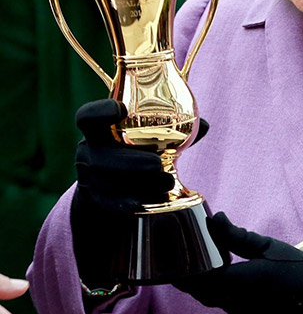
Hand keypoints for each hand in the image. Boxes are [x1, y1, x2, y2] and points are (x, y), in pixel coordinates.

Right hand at [72, 99, 174, 287]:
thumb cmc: (136, 150)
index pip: (87, 116)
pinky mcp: (95, 199)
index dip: (99, 112)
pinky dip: (124, 203)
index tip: (119, 109)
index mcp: (98, 129)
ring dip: (137, 183)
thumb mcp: (149, 138)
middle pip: (99, 156)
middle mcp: (88, 151)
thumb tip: (204, 124)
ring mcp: (88, 177)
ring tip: (166, 183)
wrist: (114, 184)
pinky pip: (107, 203)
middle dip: (129, 161)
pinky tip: (141, 203)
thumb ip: (175, 130)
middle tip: (157, 164)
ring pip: (105, 181)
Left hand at [173, 212, 302, 313]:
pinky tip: (248, 285)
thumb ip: (236, 236)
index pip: (194, 279)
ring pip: (220, 302)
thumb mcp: (270, 248)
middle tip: (190, 258)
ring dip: (216, 287)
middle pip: (204, 292)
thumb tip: (214, 219)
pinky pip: (236, 312)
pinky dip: (236, 299)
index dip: (180, 270)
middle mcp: (235, 307)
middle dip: (195, 277)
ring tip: (219, 265)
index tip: (170, 258)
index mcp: (234, 284)